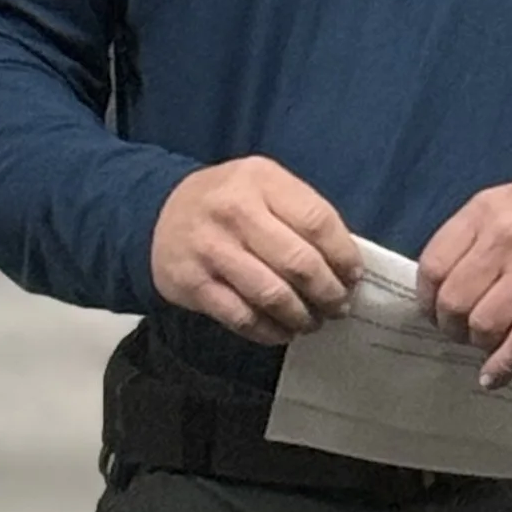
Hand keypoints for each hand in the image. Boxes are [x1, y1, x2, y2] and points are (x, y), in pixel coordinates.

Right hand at [152, 158, 362, 345]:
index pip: (317, 222)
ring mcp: (210, 248)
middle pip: (298, 261)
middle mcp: (234, 210)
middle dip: (328, 292)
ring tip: (313, 322)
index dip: (343, 256)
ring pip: (272, 294)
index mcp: (261, 180)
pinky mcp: (193, 283)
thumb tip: (344, 264)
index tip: (354, 277)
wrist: (158, 214)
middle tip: (339, 306)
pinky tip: (283, 331)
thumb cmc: (228, 202)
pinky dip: (269, 331)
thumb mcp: (264, 186)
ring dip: (301, 316)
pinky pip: (242, 316)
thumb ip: (301, 214)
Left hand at [418, 174, 511, 388]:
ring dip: (478, 345)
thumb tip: (444, 287)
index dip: (428, 299)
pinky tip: (496, 375)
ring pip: (483, 324)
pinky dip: (504, 365)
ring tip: (487, 346)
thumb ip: (477, 237)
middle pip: (453, 300)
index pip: (433, 265)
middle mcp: (507, 237)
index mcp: (487, 211)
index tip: (435, 314)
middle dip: (451, 327)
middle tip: (461, 334)